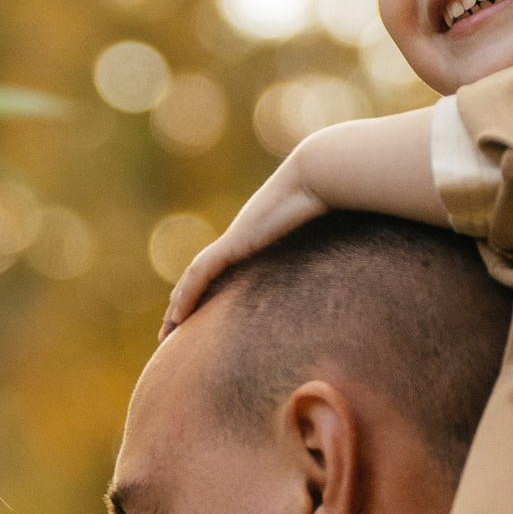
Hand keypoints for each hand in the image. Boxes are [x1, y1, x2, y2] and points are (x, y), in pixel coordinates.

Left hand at [160, 163, 322, 331]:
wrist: (315, 178)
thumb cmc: (327, 204)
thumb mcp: (322, 240)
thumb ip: (323, 258)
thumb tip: (346, 277)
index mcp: (251, 244)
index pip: (218, 276)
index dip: (202, 298)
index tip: (193, 321)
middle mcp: (236, 243)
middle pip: (199, 280)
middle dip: (183, 307)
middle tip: (168, 334)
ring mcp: (232, 242)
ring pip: (193, 280)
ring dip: (177, 307)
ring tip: (166, 333)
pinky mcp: (232, 243)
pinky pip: (201, 274)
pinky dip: (187, 295)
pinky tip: (177, 317)